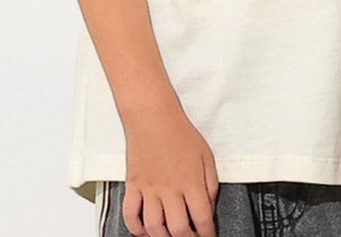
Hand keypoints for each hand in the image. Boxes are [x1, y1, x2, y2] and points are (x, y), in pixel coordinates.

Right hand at [122, 102, 218, 236]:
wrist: (153, 116)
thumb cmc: (180, 133)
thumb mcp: (206, 156)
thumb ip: (210, 184)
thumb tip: (208, 208)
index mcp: (191, 182)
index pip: (202, 219)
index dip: (207, 234)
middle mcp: (169, 189)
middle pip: (178, 229)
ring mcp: (149, 189)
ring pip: (154, 227)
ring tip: (170, 236)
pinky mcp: (133, 185)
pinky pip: (130, 215)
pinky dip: (135, 228)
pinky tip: (144, 230)